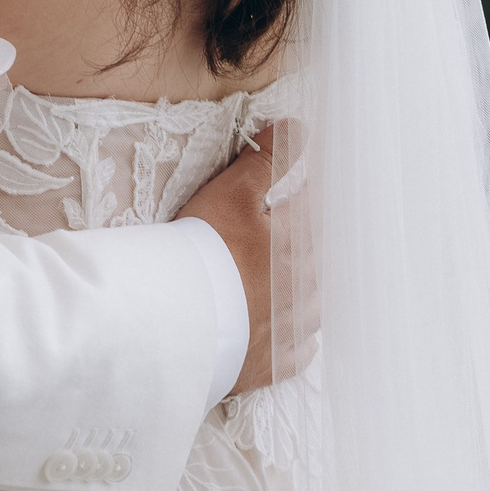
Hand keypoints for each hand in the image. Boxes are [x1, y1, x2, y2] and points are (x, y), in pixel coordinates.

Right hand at [178, 122, 320, 397]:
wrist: (178, 322)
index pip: (309, 210)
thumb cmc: (205, 250)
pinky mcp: (280, 362)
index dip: (286, 201)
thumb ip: (268, 158)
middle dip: (290, 247)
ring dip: (292, 292)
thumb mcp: (232, 191)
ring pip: (309, 304)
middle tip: (253, 244)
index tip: (264, 204)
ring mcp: (297, 329)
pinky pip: (296, 347)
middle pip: (311, 258)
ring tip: (259, 286)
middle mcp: (310, 287)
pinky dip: (284, 335)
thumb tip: (298, 128)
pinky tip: (267, 325)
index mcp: (303, 243)